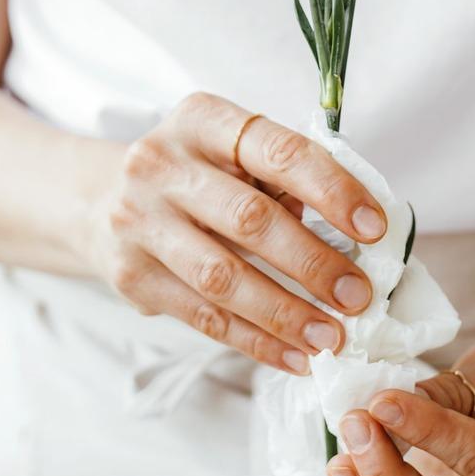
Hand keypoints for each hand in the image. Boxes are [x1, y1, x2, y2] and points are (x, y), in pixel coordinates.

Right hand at [88, 91, 386, 374]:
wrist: (100, 199)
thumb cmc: (194, 173)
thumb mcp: (232, 151)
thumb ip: (283, 176)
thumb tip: (357, 229)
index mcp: (202, 120)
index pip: (278, 150)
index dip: (332, 189)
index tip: (374, 227)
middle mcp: (162, 164)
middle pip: (250, 219)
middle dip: (313, 263)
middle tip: (359, 296)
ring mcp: (139, 220)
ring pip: (223, 277)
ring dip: (286, 313)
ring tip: (332, 336)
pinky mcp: (131, 275)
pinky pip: (203, 316)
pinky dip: (256, 341)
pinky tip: (294, 355)